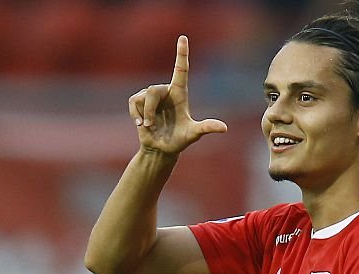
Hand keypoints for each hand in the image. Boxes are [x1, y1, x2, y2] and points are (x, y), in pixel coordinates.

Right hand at [128, 35, 227, 155]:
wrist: (161, 149)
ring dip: (145, 114)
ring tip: (150, 126)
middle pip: (154, 90)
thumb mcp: (193, 134)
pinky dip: (135, 115)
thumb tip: (224, 128)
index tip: (183, 38)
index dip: (181, 53)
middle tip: (152, 125)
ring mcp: (152, 96)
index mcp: (180, 93)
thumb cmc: (179, 141)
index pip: (181, 69)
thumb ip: (206, 128)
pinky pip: (133, 102)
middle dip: (151, 109)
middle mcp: (166, 91)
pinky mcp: (139, 102)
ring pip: (143, 96)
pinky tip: (140, 125)